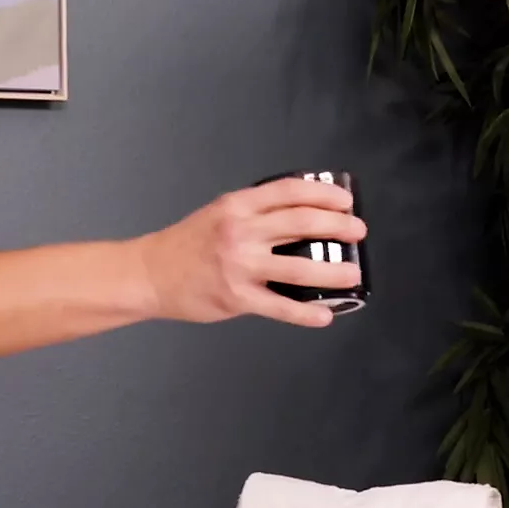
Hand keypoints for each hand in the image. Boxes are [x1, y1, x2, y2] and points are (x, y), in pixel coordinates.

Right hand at [134, 177, 365, 327]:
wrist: (150, 274)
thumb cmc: (189, 243)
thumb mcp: (221, 213)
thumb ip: (256, 212)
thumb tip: (304, 216)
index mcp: (238, 205)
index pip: (290, 192)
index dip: (324, 195)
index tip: (345, 202)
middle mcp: (241, 231)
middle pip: (302, 223)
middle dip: (338, 227)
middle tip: (358, 233)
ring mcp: (240, 266)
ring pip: (299, 267)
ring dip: (333, 271)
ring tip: (353, 274)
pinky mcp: (237, 297)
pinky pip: (280, 307)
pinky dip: (306, 313)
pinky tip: (325, 315)